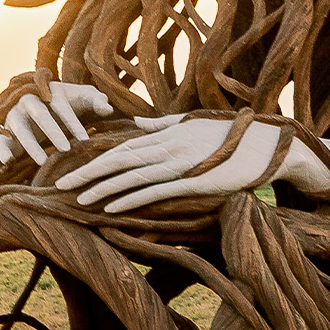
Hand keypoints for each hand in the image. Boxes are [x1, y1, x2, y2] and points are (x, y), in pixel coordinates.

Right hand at [0, 82, 115, 164]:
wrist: (45, 109)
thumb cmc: (70, 102)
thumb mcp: (85, 98)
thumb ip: (97, 101)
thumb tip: (107, 108)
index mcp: (49, 91)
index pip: (62, 106)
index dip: (73, 123)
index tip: (85, 140)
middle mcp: (29, 101)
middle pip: (39, 114)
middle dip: (52, 131)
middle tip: (66, 149)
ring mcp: (14, 117)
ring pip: (19, 128)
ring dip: (30, 144)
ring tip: (42, 161)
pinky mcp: (5, 134)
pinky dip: (0, 150)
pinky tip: (8, 162)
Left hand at [55, 115, 317, 213]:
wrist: (268, 145)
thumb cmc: (231, 136)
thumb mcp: (191, 125)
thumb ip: (162, 125)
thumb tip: (136, 122)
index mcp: (165, 134)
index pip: (120, 147)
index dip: (93, 158)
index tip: (69, 167)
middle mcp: (168, 145)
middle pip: (118, 160)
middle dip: (87, 173)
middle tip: (60, 186)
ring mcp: (180, 163)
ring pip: (131, 175)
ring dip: (102, 188)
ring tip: (78, 200)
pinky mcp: (194, 180)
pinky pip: (155, 190)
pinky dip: (131, 198)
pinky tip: (112, 207)